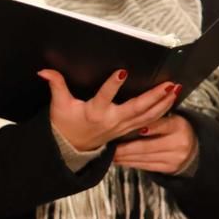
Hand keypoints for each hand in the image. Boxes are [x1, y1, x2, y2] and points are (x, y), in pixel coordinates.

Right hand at [38, 69, 178, 151]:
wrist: (71, 147)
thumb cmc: (65, 124)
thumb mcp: (59, 104)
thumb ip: (55, 85)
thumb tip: (44, 71)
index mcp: (94, 112)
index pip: (104, 97)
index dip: (112, 85)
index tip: (122, 71)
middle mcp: (111, 120)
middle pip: (137, 108)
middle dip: (153, 96)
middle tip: (168, 84)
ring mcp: (122, 126)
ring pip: (147, 116)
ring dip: (163, 103)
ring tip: (174, 89)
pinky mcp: (127, 129)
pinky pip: (148, 121)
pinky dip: (161, 112)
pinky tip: (171, 102)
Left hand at [113, 114, 196, 173]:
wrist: (194, 148)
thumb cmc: (174, 130)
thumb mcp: (170, 119)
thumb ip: (154, 118)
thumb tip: (130, 115)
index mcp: (178, 125)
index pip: (161, 125)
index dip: (149, 127)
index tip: (134, 129)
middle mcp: (178, 142)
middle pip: (146, 146)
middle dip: (125, 148)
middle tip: (109, 146)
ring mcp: (174, 157)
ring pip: (144, 158)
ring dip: (124, 157)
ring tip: (111, 154)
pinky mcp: (169, 168)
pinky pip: (146, 166)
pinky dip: (131, 163)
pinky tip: (120, 161)